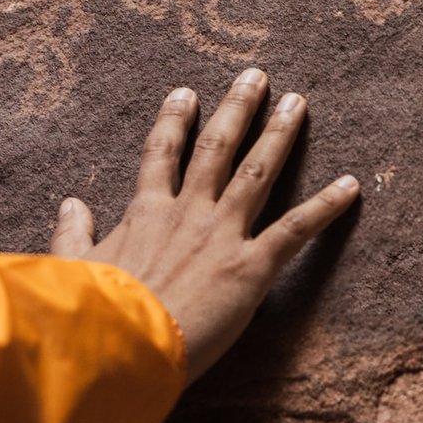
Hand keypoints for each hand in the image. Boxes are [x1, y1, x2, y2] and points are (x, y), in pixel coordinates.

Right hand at [50, 68, 358, 384]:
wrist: (122, 345)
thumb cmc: (95, 313)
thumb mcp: (75, 267)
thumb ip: (73, 234)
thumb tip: (70, 205)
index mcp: (145, 212)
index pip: (161, 153)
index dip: (174, 120)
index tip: (185, 92)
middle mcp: (188, 212)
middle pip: (216, 148)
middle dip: (237, 108)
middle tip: (256, 77)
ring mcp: (222, 234)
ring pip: (257, 171)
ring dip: (280, 135)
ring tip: (298, 103)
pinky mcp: (251, 266)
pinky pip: (296, 228)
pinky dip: (326, 206)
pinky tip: (352, 185)